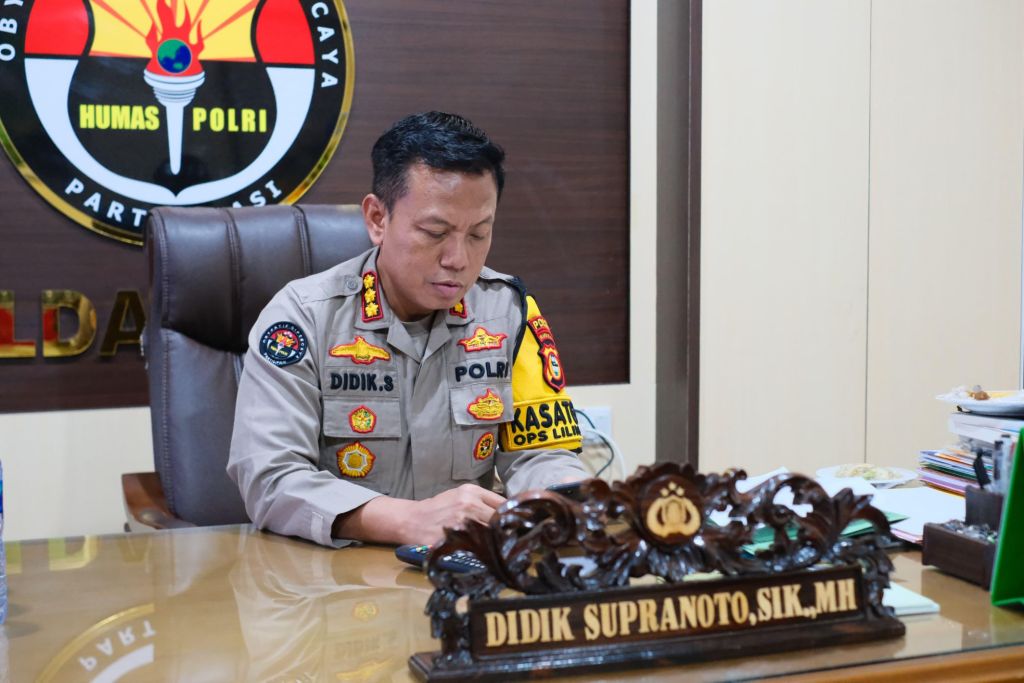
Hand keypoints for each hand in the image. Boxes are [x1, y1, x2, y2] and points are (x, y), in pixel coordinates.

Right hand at [333, 484, 505, 544]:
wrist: (411, 520)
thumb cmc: (438, 509)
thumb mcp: (460, 496)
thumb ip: (483, 501)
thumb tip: (510, 513)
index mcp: (471, 491)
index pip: (503, 503)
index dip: (515, 516)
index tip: (522, 525)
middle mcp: (467, 504)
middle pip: (500, 520)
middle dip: (509, 532)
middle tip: (519, 543)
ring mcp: (460, 522)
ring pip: (491, 535)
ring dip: (499, 544)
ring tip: (505, 552)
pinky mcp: (453, 539)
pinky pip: (476, 548)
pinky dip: (484, 554)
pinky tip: (489, 558)